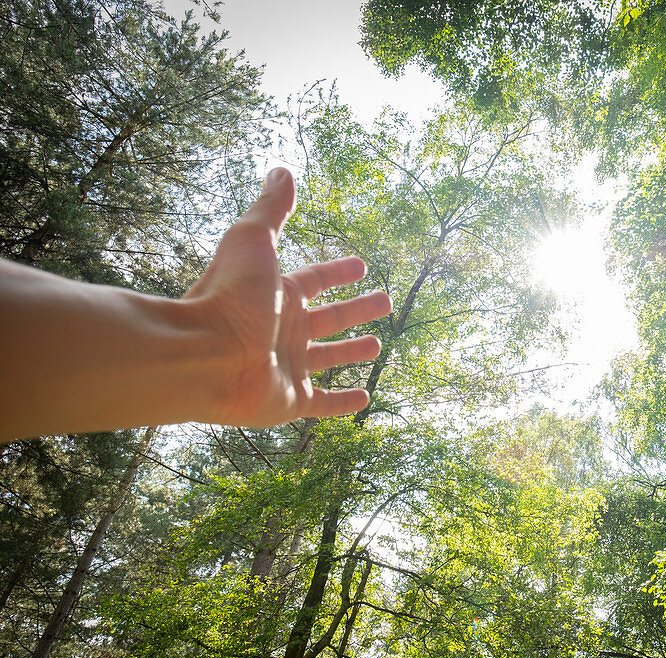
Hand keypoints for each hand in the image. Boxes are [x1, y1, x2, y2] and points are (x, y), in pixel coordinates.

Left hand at [184, 168, 391, 425]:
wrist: (203, 355)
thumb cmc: (228, 297)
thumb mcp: (253, 240)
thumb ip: (271, 209)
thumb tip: (282, 170)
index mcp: (278, 294)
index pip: (316, 280)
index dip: (339, 272)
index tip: (362, 266)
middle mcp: (284, 329)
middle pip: (329, 318)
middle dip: (357, 310)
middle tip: (386, 301)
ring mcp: (288, 366)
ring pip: (329, 358)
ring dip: (353, 352)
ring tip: (378, 346)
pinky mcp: (290, 400)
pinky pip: (323, 402)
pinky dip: (344, 403)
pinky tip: (364, 400)